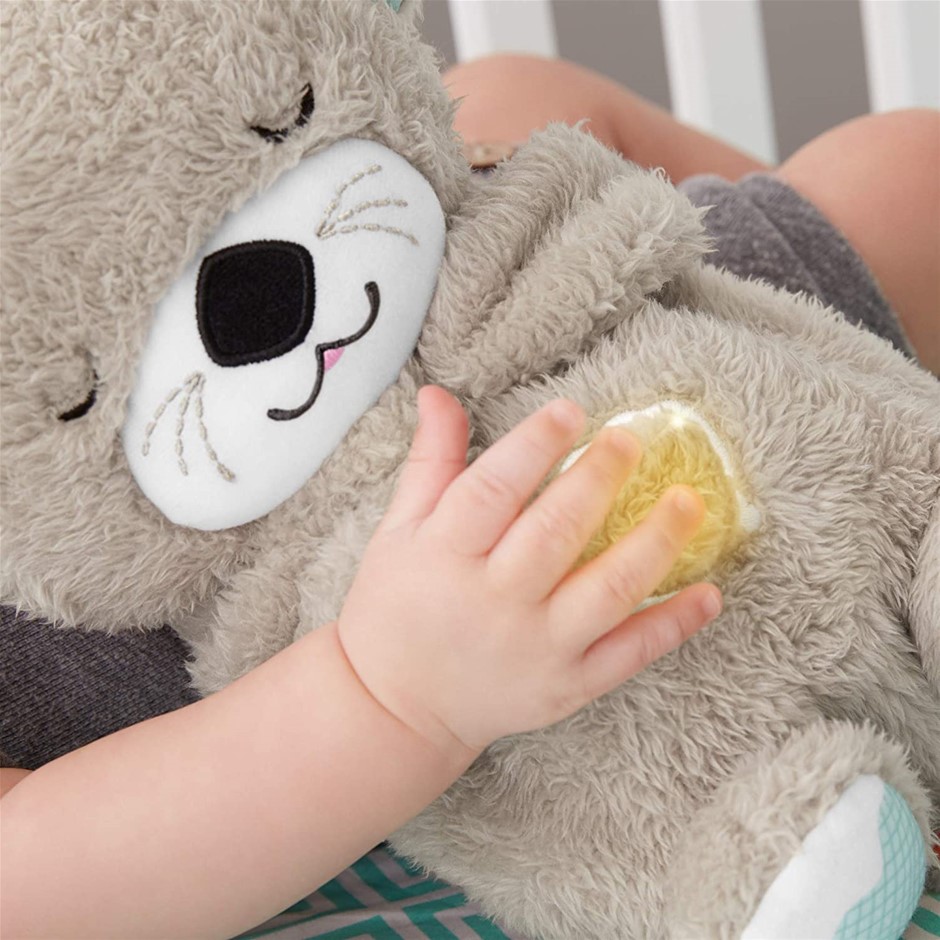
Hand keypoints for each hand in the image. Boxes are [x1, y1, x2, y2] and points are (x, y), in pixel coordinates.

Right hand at [336, 386, 721, 758]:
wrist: (397, 707)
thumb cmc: (396, 608)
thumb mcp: (399, 530)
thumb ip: (430, 463)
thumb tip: (438, 393)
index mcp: (446, 555)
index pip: (494, 490)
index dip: (534, 446)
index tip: (570, 412)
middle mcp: (494, 601)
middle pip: (558, 531)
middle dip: (600, 479)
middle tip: (629, 442)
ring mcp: (536, 648)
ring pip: (608, 590)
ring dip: (655, 543)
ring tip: (687, 502)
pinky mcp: (567, 685)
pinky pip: (629, 654)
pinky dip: (673, 624)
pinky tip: (709, 593)